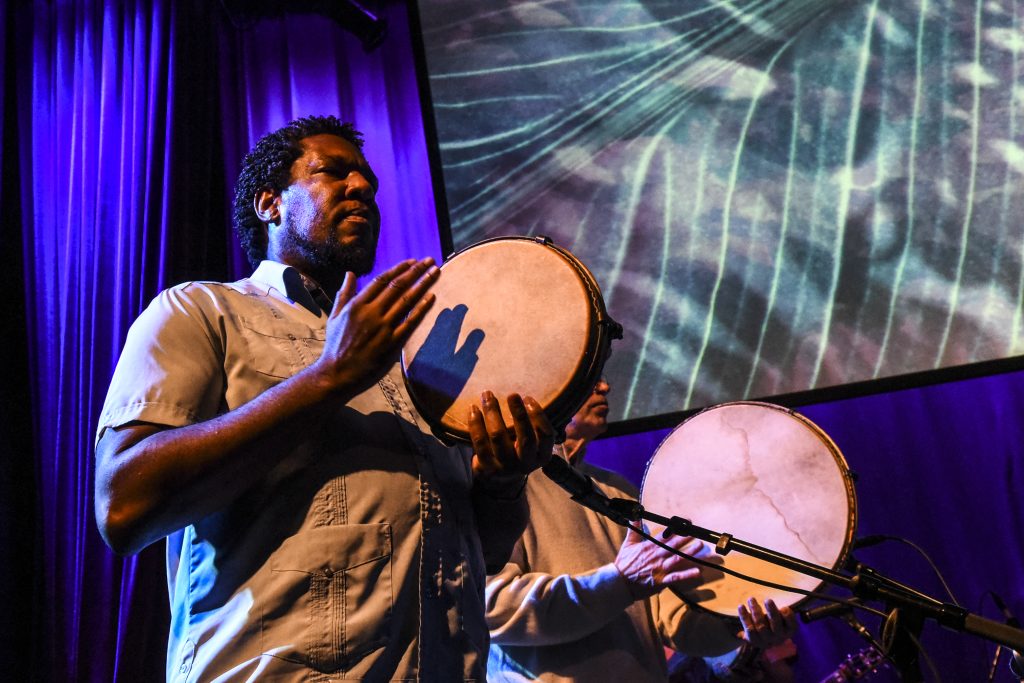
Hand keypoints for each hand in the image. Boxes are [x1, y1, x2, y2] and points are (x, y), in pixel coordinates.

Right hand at [313, 258, 437, 394]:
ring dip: (423, 284)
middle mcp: (370, 313)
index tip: (412, 262)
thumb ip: (344, 294)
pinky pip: (410, 323)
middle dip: (416, 272)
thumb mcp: (335, 317)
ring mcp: (382, 328)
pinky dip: (422, 309)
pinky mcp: (392, 344)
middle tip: (430, 261)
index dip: (399, 269)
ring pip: (406, 301)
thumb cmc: (335, 346)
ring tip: (435, 273)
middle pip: (397, 287)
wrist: (337, 374)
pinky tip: (432, 297)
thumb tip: (349, 273)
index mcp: (356, 305)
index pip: (382, 281)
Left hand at [469, 392, 553, 494]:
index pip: (546, 435)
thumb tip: (526, 398)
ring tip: (488, 395)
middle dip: (519, 413)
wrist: (501, 480)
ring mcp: (506, 468)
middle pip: (524, 438)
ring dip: (492, 412)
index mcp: (542, 456)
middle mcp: (526, 464)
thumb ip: (534, 427)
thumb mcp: (533, 444)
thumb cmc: (519, 451)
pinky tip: (473, 409)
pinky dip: (475, 423)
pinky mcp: (487, 468)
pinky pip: (480, 442)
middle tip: (512, 394)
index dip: (538, 415)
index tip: (528, 398)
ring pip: (498, 436)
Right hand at [614, 528, 707, 597]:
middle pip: (674, 545)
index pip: (665, 534)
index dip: (677, 528)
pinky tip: (697, 571)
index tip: (686, 522)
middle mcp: (656, 556)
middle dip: (686, 537)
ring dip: (690, 552)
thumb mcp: (628, 543)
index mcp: (649, 546)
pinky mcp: (661, 581)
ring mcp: (660, 568)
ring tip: (700, 546)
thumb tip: (635, 516)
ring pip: (678, 558)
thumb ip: (634, 529)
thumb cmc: (624, 563)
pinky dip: (687, 574)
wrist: (619, 582)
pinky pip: (676, 577)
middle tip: (697, 532)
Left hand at [736, 598, 796, 648]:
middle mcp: (779, 637)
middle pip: (776, 625)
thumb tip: (783, 609)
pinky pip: (749, 629)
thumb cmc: (773, 621)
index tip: (784, 607)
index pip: (792, 625)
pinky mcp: (754, 641)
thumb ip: (781, 611)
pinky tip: (741, 606)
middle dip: (772, 612)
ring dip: (756, 611)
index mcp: (789, 630)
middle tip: (768, 600)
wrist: (760, 636)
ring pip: (761, 626)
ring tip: (751, 599)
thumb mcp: (780, 616)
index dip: (788, 617)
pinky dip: (744, 617)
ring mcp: (766, 641)